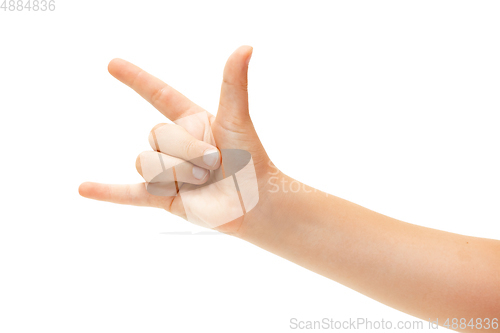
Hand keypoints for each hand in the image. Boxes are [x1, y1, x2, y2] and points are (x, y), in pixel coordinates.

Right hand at [79, 46, 279, 234]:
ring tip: (202, 181)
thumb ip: (233, 86)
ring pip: (146, 164)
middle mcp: (176, 144)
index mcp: (191, 121)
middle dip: (185, 151)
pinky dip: (107, 193)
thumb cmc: (251, 161)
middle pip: (155, 135)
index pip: (158, 94)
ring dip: (175, 174)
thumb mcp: (237, 121)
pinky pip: (129, 195)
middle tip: (213, 163)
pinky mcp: (163, 196)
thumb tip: (245, 47)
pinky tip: (83, 189)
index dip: (136, 79)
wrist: (254, 204)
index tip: (113, 65)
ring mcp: (168, 170)